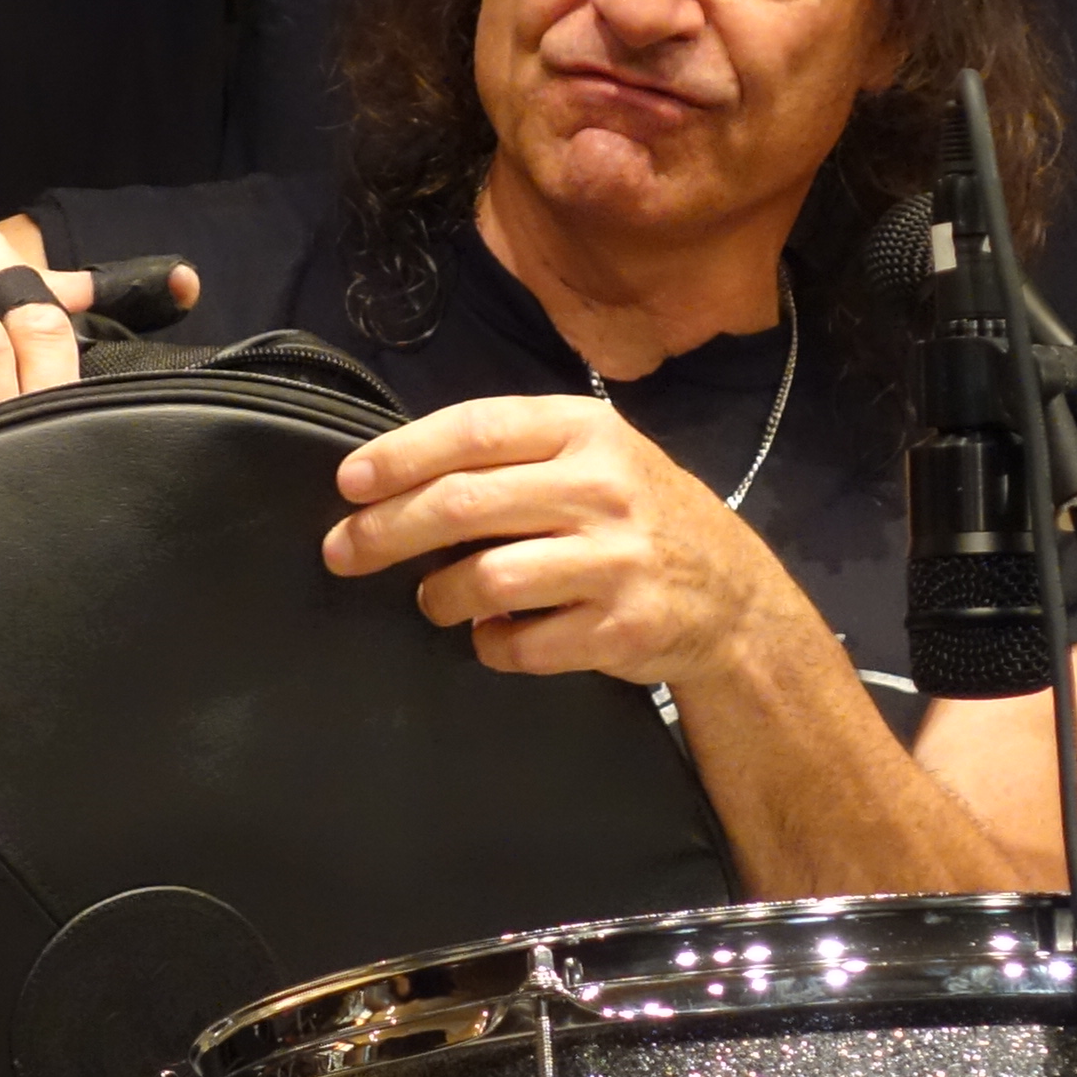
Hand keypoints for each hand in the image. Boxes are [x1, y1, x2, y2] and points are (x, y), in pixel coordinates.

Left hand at [322, 392, 805, 692]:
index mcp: (585, 431)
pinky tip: (495, 636)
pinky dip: (491, 645)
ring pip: (484, 579)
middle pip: (462, 504)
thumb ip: (514, 457)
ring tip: (434, 601)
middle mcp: (601, 488)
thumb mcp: (595, 459)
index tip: (349, 483)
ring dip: (439, 597)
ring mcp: (614, 560)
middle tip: (342, 551)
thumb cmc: (640, 520)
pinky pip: (520, 644)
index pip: (474, 430)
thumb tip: (395, 478)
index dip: (401, 456)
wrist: (733, 598)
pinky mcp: (619, 627)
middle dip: (386, 531)